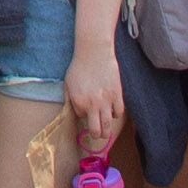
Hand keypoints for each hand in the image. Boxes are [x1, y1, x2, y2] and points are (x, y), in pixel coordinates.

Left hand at [63, 44, 124, 158]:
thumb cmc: (79, 66)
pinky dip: (116, 114)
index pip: (81, 118)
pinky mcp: (117, 95)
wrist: (94, 52)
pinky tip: (113, 110)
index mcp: (78, 102)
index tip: (84, 110)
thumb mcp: (68, 83)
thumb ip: (71, 99)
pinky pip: (119, 112)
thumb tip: (76, 111)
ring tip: (106, 130)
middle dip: (96, 135)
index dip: (83, 114)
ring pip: (108, 126)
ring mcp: (106, 101)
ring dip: (107, 131)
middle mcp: (92, 105)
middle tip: (97, 134)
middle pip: (96, 131)